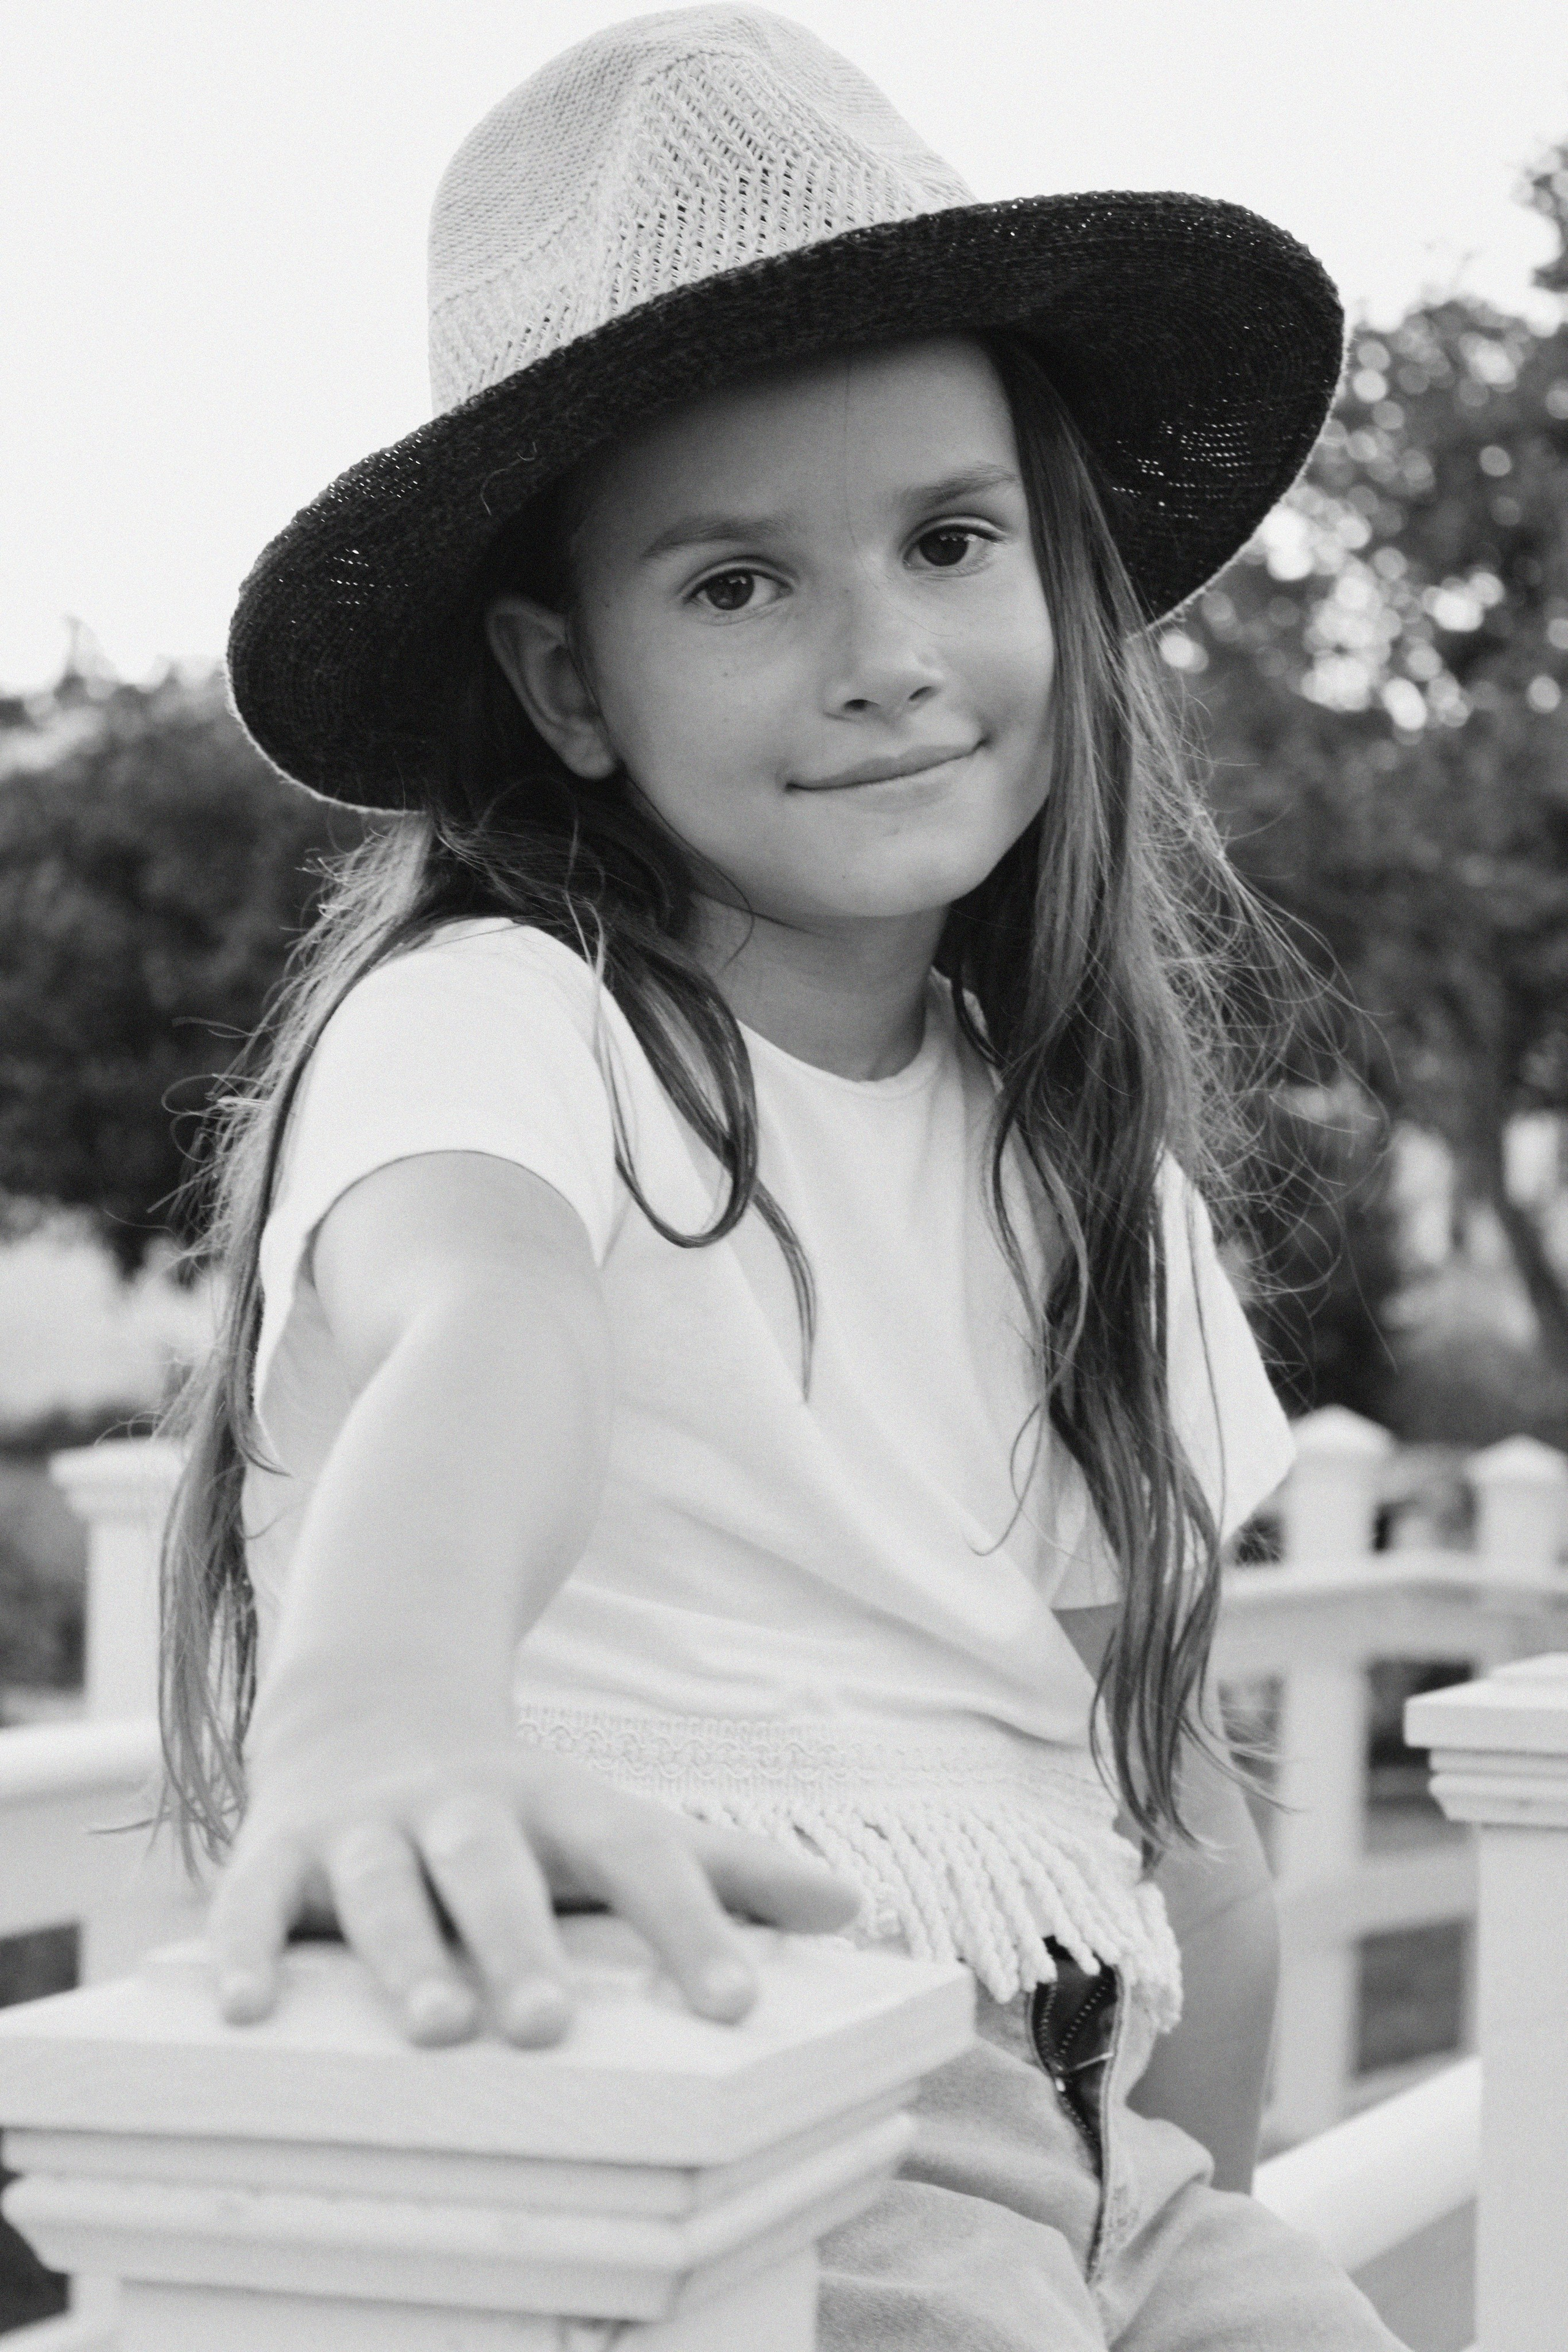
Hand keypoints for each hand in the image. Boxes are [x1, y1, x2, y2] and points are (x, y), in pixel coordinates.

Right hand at [207, 1695, 861, 2048]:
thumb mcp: (615, 1822)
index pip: (634, 1851)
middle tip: (550, 2024)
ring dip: (403, 1951)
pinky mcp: (277, 1849)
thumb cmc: (515, 1808)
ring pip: (383, 1884)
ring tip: (433, 2029)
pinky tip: (248, 2012)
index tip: (738, 2002)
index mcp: (556, 1805)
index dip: (688, 1921)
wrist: (371, 1704)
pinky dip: (245, 1949)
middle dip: (520, 1942)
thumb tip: (853, 1912)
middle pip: (496, 1867)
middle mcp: (461, 1808)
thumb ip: (726, 1870)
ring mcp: (366, 1826)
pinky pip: (253, 1900)